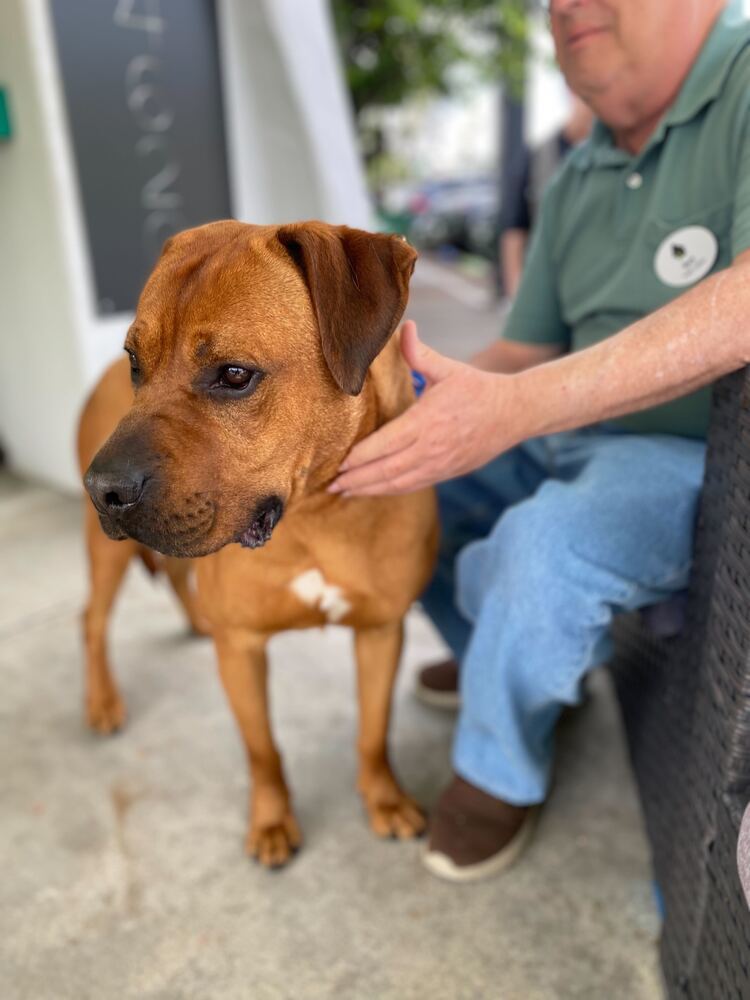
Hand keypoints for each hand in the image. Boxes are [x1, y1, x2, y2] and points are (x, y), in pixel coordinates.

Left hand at [328, 321, 517, 495]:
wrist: (515, 413)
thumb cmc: (478, 388)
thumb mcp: (448, 368)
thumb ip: (420, 353)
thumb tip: (404, 326)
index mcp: (427, 421)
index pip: (385, 444)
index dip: (360, 457)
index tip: (339, 463)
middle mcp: (431, 448)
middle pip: (387, 470)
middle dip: (357, 479)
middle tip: (332, 485)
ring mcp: (439, 464)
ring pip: (398, 483)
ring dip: (369, 490)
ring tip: (344, 492)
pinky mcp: (447, 473)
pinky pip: (412, 486)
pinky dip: (390, 491)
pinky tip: (373, 491)